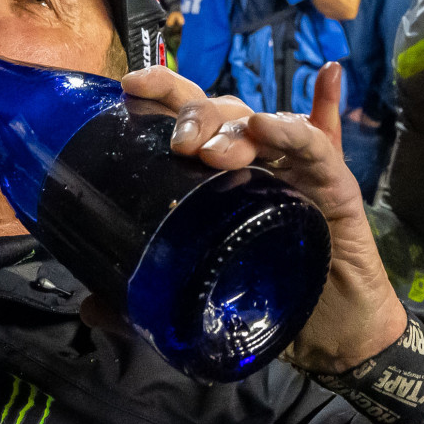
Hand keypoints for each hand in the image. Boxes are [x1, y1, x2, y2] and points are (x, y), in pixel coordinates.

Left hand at [121, 61, 405, 371]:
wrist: (332, 337)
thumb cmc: (266, 302)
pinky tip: (270, 125)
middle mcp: (256, 158)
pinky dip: (294, 129)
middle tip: (180, 146)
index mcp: (219, 173)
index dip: (161, 91)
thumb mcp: (196, 301)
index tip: (129, 87)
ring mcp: (296, 166)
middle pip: (221, 110)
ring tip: (214, 153)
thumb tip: (89, 307)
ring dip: (235, 128)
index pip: (188, 115)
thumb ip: (144, 301)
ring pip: (262, 121)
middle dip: (193, 114)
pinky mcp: (334, 184)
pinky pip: (318, 145)